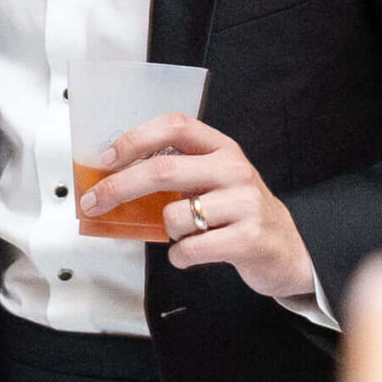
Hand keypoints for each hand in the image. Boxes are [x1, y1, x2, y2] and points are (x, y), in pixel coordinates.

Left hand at [80, 114, 317, 301]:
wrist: (289, 249)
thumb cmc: (239, 214)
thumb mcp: (213, 182)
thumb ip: (176, 175)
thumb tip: (115, 182)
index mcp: (222, 148)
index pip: (174, 125)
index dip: (135, 138)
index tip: (105, 158)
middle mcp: (234, 169)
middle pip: (163, 170)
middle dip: (119, 187)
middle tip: (93, 203)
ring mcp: (244, 203)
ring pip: (174, 216)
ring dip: (166, 232)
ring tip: (186, 234)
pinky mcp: (248, 238)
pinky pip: (190, 248)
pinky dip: (180, 256)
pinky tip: (191, 254)